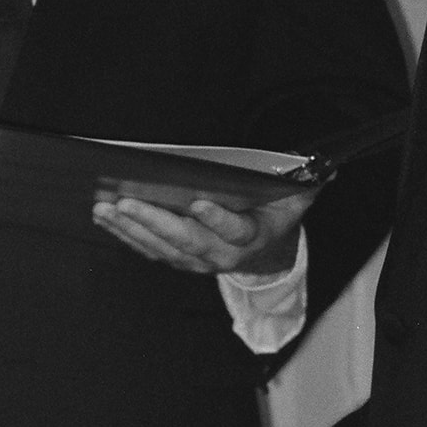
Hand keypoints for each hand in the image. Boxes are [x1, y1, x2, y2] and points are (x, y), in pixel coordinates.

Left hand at [91, 189, 313, 276]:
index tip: (199, 202)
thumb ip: (304, 182)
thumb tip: (321, 164)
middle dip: (154, 221)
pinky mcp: (180, 260)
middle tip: (125, 201)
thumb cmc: (277, 215)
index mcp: (252, 237)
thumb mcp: (297, 197)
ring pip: (162, 249)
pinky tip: (108, 218)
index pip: (236, 230)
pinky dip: (127, 235)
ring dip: (131, 229)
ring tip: (105, 208)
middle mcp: (222, 255)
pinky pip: (151, 251)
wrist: (268, 256)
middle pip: (187, 242)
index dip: (218, 220)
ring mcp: (198, 262)